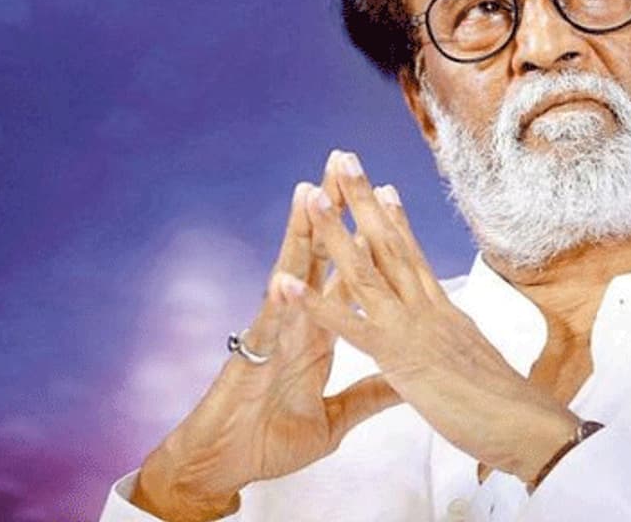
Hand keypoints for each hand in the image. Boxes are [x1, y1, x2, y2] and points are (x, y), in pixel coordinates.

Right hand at [132, 174, 400, 521]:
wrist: (227, 466)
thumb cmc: (271, 439)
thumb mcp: (336, 417)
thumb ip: (369, 394)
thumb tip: (403, 381)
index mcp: (320, 333)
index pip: (348, 275)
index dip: (367, 239)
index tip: (386, 201)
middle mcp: (299, 323)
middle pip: (320, 258)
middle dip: (333, 212)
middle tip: (346, 165)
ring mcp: (275, 337)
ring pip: (290, 277)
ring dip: (300, 237)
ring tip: (309, 193)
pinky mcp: (254, 363)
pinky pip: (267, 332)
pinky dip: (276, 306)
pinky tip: (283, 279)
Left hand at [290, 151, 579, 485]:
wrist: (526, 427)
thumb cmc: (509, 408)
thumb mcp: (479, 369)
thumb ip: (460, 350)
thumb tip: (458, 342)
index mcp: (446, 314)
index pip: (416, 259)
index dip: (398, 223)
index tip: (385, 188)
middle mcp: (429, 310)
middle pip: (390, 246)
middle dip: (365, 202)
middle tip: (342, 160)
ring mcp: (413, 328)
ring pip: (367, 271)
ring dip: (336, 232)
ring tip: (312, 196)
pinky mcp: (399, 356)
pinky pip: (348, 326)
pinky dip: (315, 304)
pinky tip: (286, 284)